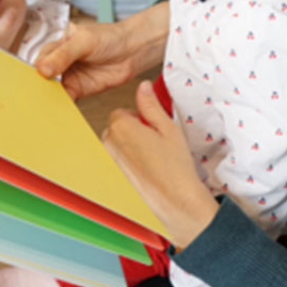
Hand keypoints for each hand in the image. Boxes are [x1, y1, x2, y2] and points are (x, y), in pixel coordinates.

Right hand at [34, 2, 169, 99]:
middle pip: (42, 78)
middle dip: (38, 88)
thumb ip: (64, 54)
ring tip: (43, 108)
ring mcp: (69, 76)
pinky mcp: (79, 89)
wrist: (132, 49)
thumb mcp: (84, 41)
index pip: (39, 60)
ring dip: (49, 99)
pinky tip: (59, 111)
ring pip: (53, 90)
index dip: (34, 72)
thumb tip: (43, 69)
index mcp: (56, 45)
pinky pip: (66, 99)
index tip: (31, 83)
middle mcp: (59, 61)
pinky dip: (62, 106)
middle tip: (33, 99)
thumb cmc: (109, 37)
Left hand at [103, 81, 218, 247]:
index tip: (153, 126)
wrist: (175, 200)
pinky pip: (119, 161)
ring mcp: (110, 162)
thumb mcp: (168, 127)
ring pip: (117, 144)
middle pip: (116, 127)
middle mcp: (110, 144)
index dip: (139, 116)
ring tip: (154, 155)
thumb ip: (151, 105)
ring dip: (131, 145)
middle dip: (133, 129)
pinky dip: (131, 161)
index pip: (121, 111)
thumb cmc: (174, 167)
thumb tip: (143, 87)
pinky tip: (149, 168)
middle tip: (156, 140)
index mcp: (121, 127)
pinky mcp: (114, 176)